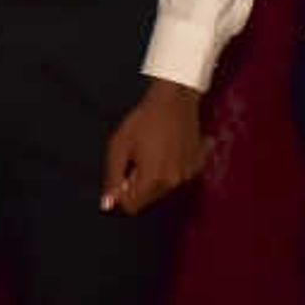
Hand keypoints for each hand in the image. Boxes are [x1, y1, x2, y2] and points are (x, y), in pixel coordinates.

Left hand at [97, 80, 205, 214]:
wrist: (174, 98)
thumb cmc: (142, 120)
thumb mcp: (119, 145)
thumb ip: (112, 177)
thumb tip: (107, 205)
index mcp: (152, 180)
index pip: (132, 206)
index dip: (122, 191)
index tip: (124, 171)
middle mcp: (173, 182)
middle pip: (148, 198)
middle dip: (139, 184)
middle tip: (137, 157)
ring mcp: (188, 174)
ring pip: (164, 188)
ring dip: (156, 177)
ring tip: (154, 150)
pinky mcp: (198, 164)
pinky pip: (182, 175)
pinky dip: (174, 168)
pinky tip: (170, 149)